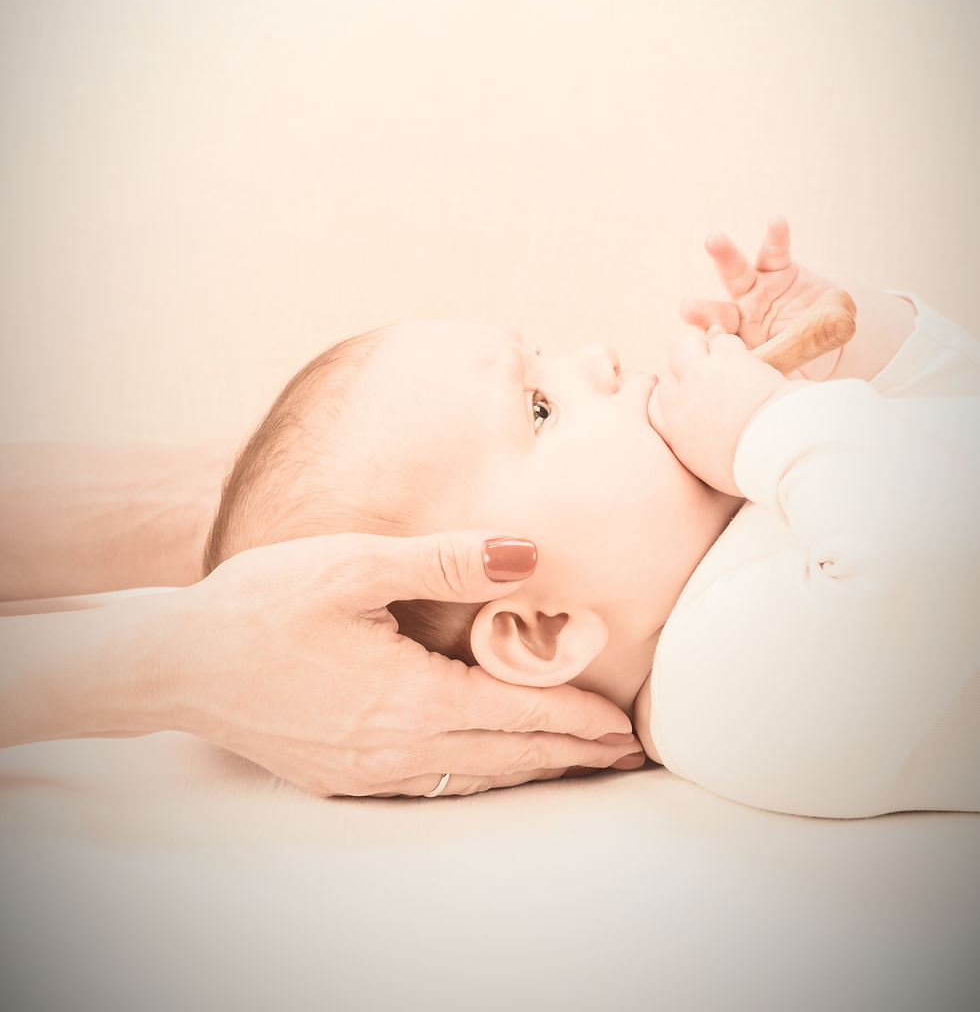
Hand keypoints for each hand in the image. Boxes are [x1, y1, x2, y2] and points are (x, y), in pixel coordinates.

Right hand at [165, 531, 638, 797]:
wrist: (179, 663)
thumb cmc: (265, 604)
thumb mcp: (355, 563)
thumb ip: (448, 561)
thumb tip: (530, 551)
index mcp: (411, 697)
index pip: (518, 713)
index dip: (577, 719)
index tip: (624, 725)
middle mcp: (397, 748)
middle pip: (507, 756)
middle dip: (572, 754)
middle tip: (625, 755)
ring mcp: (367, 772)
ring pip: (472, 776)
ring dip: (530, 768)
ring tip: (576, 761)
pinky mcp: (342, 777)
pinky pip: (431, 782)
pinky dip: (479, 773)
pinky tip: (489, 762)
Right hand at [648, 327, 802, 494]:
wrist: (775, 452)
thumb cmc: (750, 466)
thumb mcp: (708, 467)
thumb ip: (693, 446)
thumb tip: (696, 440)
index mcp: (671, 429)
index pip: (655, 401)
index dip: (671, 392)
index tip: (687, 392)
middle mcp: (677, 400)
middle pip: (668, 371)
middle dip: (685, 368)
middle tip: (707, 371)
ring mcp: (699, 375)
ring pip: (686, 346)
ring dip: (703, 348)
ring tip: (724, 358)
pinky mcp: (724, 359)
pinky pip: (720, 340)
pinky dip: (732, 346)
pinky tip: (747, 359)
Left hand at [680, 217, 839, 378]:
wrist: (830, 338)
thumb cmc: (807, 360)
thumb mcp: (798, 372)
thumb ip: (795, 371)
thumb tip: (802, 384)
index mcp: (738, 348)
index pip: (720, 350)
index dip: (712, 349)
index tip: (704, 349)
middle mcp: (741, 317)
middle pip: (717, 313)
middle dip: (701, 310)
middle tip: (686, 308)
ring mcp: (758, 291)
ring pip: (737, 274)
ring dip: (724, 256)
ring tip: (714, 239)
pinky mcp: (779, 269)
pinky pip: (775, 252)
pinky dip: (776, 237)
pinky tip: (777, 221)